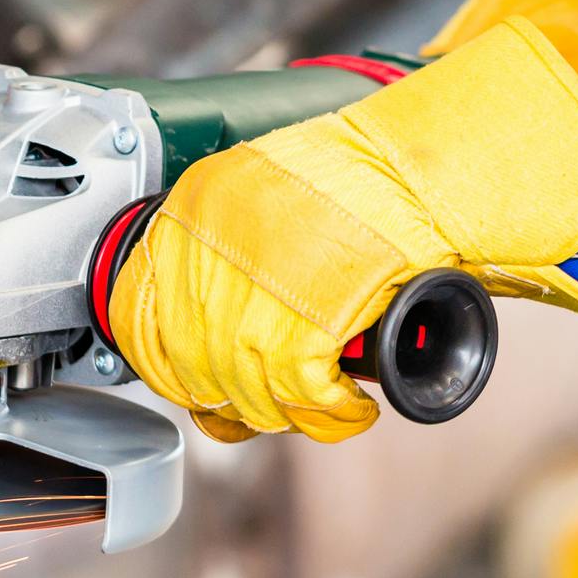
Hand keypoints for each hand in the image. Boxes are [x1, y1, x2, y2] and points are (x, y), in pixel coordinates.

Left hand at [107, 21, 577, 443]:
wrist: (434, 164)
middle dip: (227, 398)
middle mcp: (218, 237)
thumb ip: (231, 247)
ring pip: (243, 385)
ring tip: (312, 407)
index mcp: (200, 204)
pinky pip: (303, 392)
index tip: (194, 382)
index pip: (143, 311)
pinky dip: (328, 414)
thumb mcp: (269, 195)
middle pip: (192, 358)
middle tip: (261, 406)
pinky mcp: (317, 309)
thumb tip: (199, 319)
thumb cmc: (367, 179)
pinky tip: (348, 408)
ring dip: (279, 413)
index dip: (169, 364)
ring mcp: (263, 274)